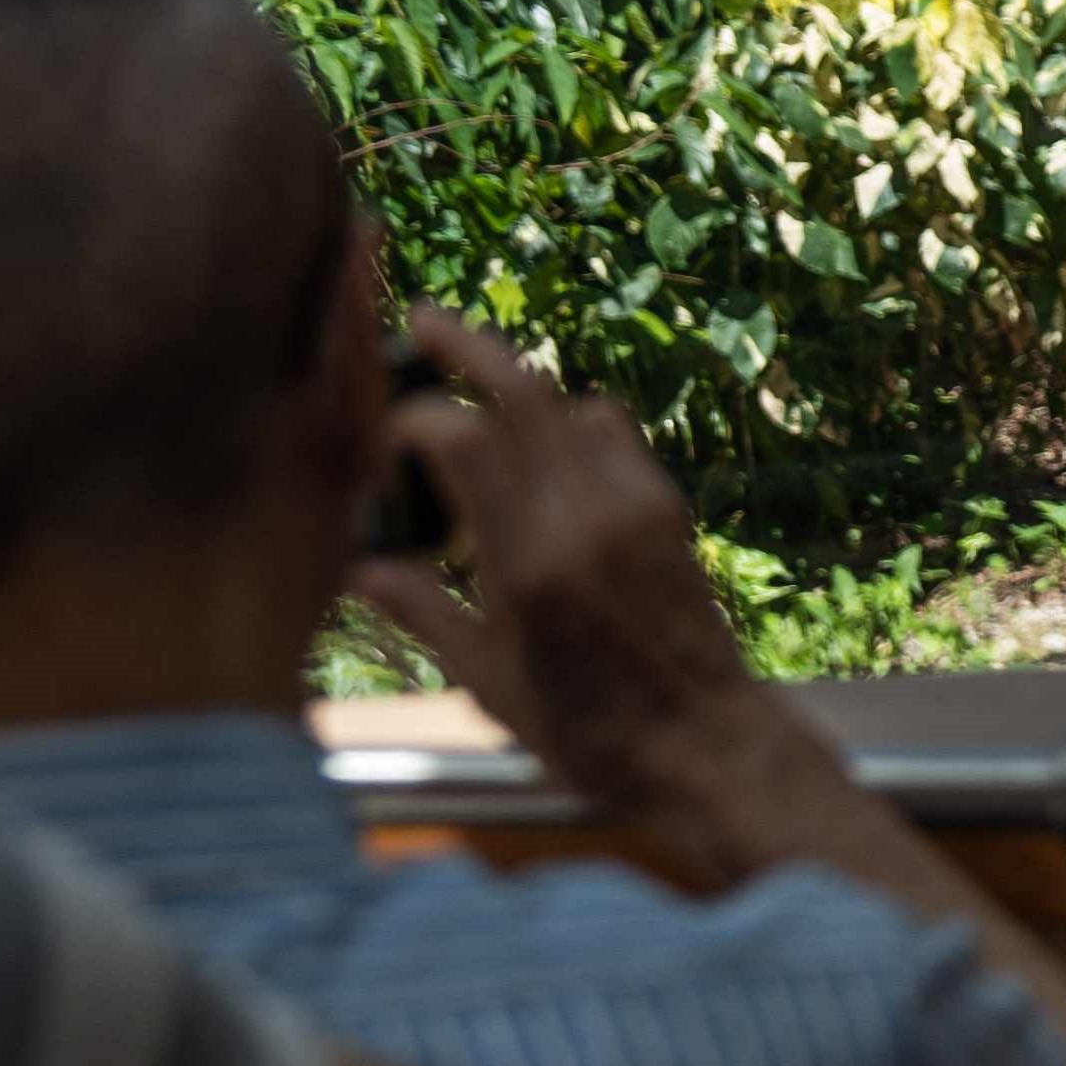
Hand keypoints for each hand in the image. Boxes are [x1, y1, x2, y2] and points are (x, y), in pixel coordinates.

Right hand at [348, 308, 821, 855]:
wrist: (706, 745)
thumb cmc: (587, 733)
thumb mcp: (489, 685)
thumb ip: (424, 614)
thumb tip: (360, 569)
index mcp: (529, 562)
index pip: (465, 437)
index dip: (417, 417)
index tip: (387, 437)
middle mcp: (586, 517)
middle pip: (525, 391)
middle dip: (468, 345)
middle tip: (423, 320)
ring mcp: (636, 505)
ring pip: (572, 403)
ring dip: (522, 384)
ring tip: (476, 386)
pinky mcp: (668, 509)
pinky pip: (616, 433)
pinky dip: (572, 418)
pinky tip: (545, 445)